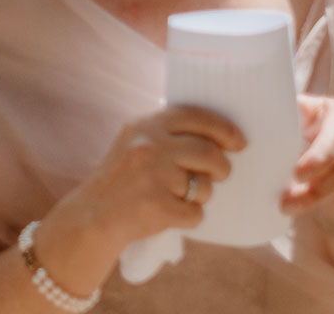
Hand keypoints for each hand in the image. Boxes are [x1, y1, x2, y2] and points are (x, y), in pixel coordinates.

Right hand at [54, 104, 245, 249]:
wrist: (94, 214)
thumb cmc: (124, 178)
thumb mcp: (136, 142)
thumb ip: (167, 133)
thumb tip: (220, 135)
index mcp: (145, 125)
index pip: (194, 116)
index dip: (223, 128)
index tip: (239, 142)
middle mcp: (148, 146)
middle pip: (208, 152)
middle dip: (221, 167)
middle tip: (220, 174)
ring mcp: (152, 176)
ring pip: (204, 185)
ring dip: (202, 195)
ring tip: (182, 196)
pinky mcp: (157, 206)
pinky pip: (196, 214)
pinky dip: (189, 218)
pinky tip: (170, 214)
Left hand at [283, 95, 333, 212]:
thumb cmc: (321, 118)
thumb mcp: (309, 109)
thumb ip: (292, 113)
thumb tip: (265, 120)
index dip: (317, 160)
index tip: (296, 175)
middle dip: (314, 190)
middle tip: (286, 203)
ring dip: (324, 199)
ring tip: (295, 205)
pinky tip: (329, 201)